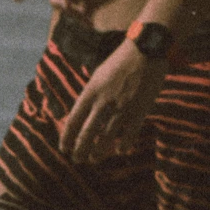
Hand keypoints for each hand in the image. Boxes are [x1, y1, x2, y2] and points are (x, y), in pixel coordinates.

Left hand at [60, 40, 163, 162]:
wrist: (146, 48)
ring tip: (95, 160)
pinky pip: (130, 134)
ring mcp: (122, 106)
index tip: (64, 148)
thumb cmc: (122, 60)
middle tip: (78, 160)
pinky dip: (124, 145)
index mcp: (90, 91)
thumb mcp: (99, 75)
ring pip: (107, 138)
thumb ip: (92, 94)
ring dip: (99, 152)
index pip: (73, 120)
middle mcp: (103, 101)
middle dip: (80, 150)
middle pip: (87, 133)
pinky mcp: (140, 109)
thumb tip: (84, 111)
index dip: (67, 137)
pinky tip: (120, 151)